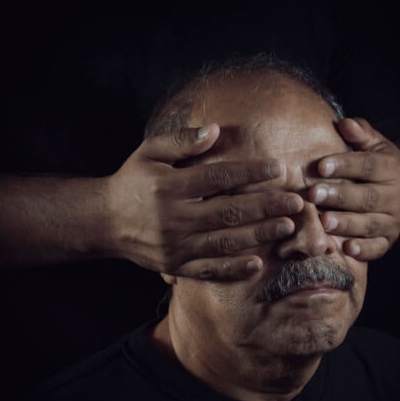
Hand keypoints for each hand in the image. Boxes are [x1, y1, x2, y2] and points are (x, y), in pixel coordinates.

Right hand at [104, 124, 302, 277]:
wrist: (103, 222)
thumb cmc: (132, 181)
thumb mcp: (148, 153)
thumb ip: (181, 141)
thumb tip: (216, 130)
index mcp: (168, 187)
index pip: (217, 178)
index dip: (250, 173)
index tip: (278, 168)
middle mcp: (173, 218)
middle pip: (228, 212)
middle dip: (266, 206)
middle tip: (297, 201)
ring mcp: (175, 246)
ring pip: (224, 242)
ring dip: (258, 235)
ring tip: (287, 227)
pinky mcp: (175, 266)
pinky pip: (209, 270)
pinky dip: (233, 268)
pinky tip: (258, 263)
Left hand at [307, 117, 399, 260]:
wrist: (397, 195)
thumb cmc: (374, 167)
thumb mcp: (372, 147)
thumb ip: (360, 134)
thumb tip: (344, 123)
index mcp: (392, 169)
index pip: (368, 165)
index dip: (345, 165)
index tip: (321, 166)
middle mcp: (396, 196)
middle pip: (367, 197)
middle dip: (340, 196)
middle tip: (314, 194)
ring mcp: (392, 221)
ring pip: (370, 224)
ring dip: (346, 224)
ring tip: (324, 222)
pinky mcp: (387, 241)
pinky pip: (377, 248)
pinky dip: (363, 250)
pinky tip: (346, 249)